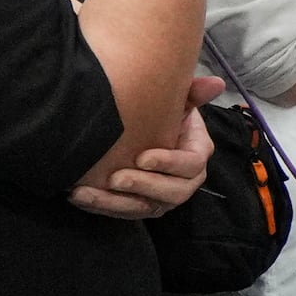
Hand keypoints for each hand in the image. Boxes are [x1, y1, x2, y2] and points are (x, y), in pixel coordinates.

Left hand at [69, 75, 220, 219]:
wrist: (142, 130)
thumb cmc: (163, 114)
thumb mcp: (178, 100)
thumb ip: (193, 93)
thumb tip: (217, 83)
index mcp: (197, 153)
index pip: (190, 164)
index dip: (169, 163)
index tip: (142, 157)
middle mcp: (185, 181)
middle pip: (173, 192)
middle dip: (143, 186)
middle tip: (116, 178)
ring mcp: (162, 197)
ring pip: (144, 207)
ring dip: (115, 202)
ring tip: (87, 192)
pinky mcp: (140, 206)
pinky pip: (122, 212)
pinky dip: (101, 205)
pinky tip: (79, 195)